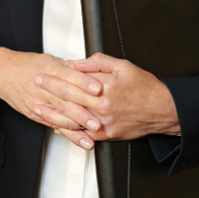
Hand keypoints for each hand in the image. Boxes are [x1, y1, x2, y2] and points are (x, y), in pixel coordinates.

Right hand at [0, 47, 103, 144]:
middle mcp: (43, 87)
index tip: (98, 88)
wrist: (2, 73)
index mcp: (49, 70)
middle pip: (65, 99)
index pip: (69, 76)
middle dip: (83, 110)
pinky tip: (79, 139)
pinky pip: (54, 124)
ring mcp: (38, 102)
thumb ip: (70, 67)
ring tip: (92, 133)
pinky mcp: (35, 114)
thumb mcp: (49, 59)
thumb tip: (91, 70)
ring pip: (59, 115)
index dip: (84, 83)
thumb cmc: (27, 65)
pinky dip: (68, 133)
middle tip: (99, 118)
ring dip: (77, 126)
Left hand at [38, 52, 180, 148]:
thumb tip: (77, 64)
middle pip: (68, 99)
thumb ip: (97, 63)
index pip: (72, 81)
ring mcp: (104, 123)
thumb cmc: (146, 88)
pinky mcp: (109, 134)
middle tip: (35, 86)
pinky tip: (57, 125)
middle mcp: (102, 107)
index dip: (55, 78)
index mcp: (104, 88)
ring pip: (72, 119)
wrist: (163, 109)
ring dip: (52, 113)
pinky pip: (84, 133)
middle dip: (49, 92)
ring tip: (38, 108)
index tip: (43, 73)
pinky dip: (69, 130)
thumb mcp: (123, 66)